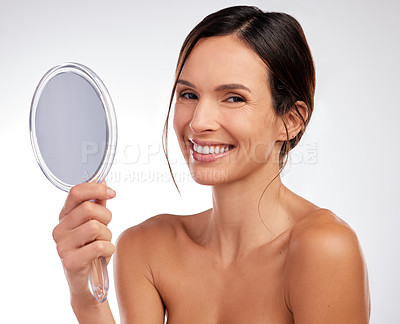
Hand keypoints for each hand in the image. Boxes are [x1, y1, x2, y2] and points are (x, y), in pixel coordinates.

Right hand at [52, 181, 115, 298]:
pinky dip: (109, 248)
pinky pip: (98, 246)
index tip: (112, 193)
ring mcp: (62, 246)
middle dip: (106, 216)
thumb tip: (103, 181)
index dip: (96, 189)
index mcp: (64, 216)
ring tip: (104, 242)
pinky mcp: (70, 262)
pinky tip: (105, 253)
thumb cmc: (91, 248)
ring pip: (95, 227)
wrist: (88, 281)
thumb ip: (98, 203)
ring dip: (107, 234)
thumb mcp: (96, 223)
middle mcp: (59, 229)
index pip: (75, 192)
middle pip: (88, 208)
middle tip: (107, 227)